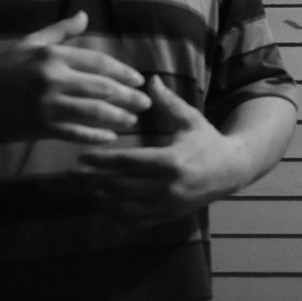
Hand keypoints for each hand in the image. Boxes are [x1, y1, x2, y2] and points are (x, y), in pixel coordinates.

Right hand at [0, 11, 149, 143]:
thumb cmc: (2, 68)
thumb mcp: (31, 43)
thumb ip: (60, 31)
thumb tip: (84, 15)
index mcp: (53, 55)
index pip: (99, 62)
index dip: (123, 72)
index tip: (139, 80)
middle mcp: (53, 78)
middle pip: (102, 88)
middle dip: (129, 96)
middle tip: (146, 103)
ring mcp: (47, 104)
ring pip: (94, 111)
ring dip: (118, 117)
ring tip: (133, 120)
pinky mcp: (40, 127)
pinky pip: (76, 133)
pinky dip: (96, 136)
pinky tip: (110, 138)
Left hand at [72, 76, 247, 221]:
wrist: (230, 171)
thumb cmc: (207, 141)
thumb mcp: (190, 119)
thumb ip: (168, 102)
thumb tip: (151, 80)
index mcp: (171, 161)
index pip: (129, 162)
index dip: (103, 160)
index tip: (82, 156)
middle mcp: (167, 187)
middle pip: (121, 186)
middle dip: (93, 181)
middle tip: (71, 175)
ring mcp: (167, 205)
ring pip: (124, 207)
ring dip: (100, 198)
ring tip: (82, 189)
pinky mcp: (167, 216)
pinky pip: (135, 221)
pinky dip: (115, 215)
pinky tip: (101, 206)